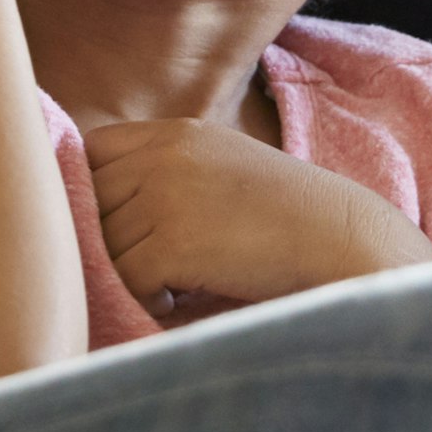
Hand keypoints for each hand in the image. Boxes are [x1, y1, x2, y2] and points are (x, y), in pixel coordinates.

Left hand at [82, 116, 431, 313]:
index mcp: (176, 133)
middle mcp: (164, 155)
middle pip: (88, 200)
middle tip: (153, 266)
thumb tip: (93, 213)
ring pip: (103, 245)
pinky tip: (184, 299)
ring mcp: (166, 196)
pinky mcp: (172, 243)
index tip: (123, 224)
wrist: (343, 241)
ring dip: (130, 273)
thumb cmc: (289, 219)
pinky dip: (149, 299)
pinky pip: (126, 279)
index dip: (95, 191)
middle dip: (109, 238)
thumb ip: (165, 172)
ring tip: (178, 283)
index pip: (90, 151)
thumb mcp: (224, 168)